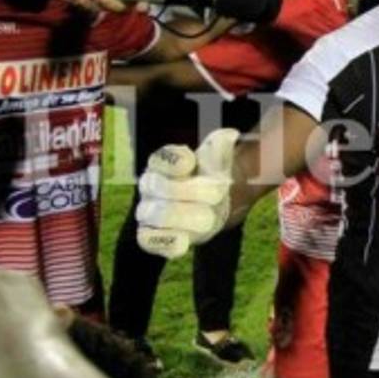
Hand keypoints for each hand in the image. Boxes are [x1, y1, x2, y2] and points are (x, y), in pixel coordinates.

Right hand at [136, 128, 239, 258]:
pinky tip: (184, 242)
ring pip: (156, 214)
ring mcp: (148, 211)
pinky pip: (148, 240)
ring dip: (185, 216)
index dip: (173, 161)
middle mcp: (149, 185)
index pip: (160, 159)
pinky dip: (165, 242)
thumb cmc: (215, 176)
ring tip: (209, 217)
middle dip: (191, 191)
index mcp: (161, 163)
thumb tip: (230, 135)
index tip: (192, 163)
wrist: (219, 203)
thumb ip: (221, 147)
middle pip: (159, 188)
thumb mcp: (221, 159)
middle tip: (219, 194)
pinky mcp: (153, 235)